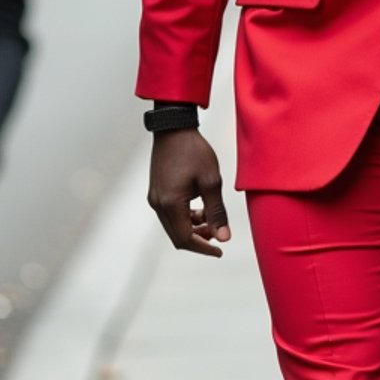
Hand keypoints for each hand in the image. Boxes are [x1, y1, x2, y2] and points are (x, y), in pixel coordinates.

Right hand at [147, 131, 230, 257]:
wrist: (174, 128)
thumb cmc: (193, 151)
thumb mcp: (211, 181)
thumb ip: (217, 211)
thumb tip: (224, 237)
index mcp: (171, 203)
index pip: (185, 238)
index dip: (204, 249)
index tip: (220, 251)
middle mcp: (158, 204)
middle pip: (177, 236)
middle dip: (199, 240)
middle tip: (218, 235)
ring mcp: (155, 198)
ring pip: (173, 226)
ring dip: (192, 229)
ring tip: (212, 220)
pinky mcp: (156, 192)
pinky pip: (170, 215)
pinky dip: (185, 218)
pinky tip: (200, 210)